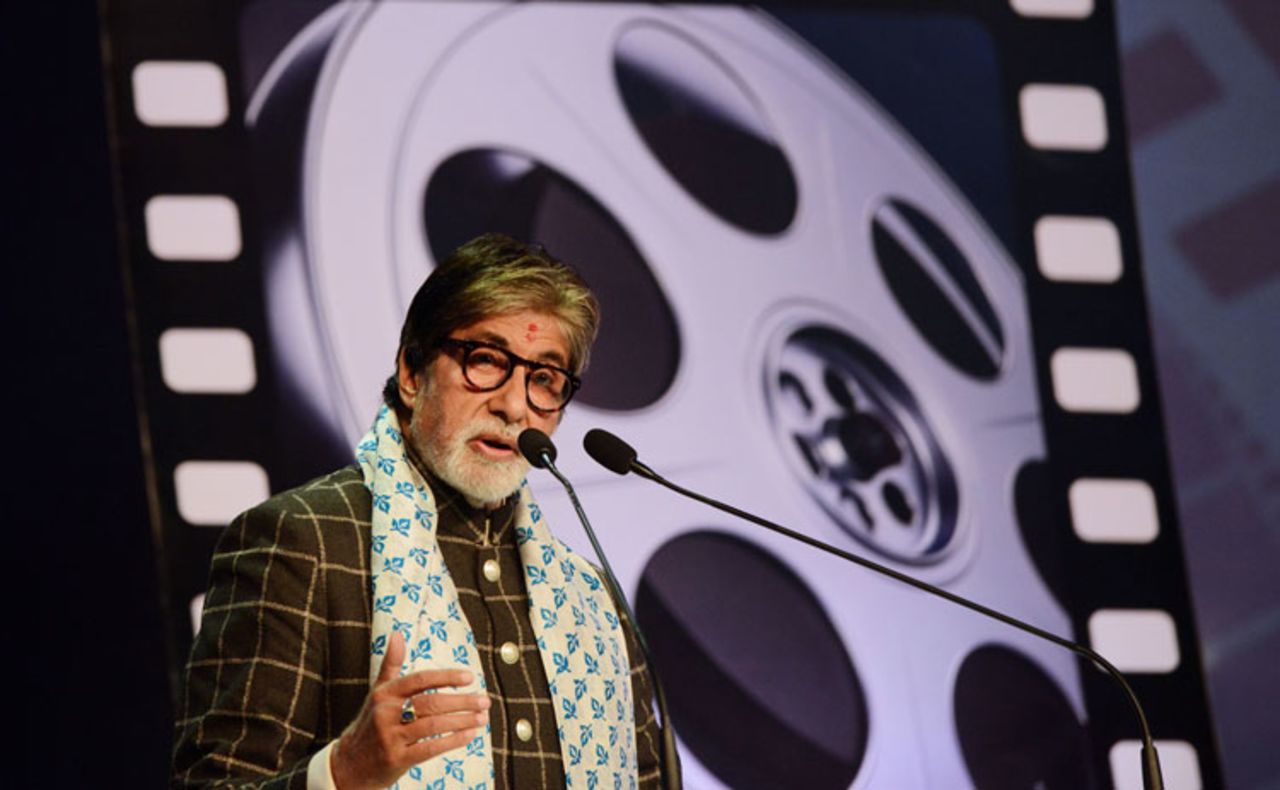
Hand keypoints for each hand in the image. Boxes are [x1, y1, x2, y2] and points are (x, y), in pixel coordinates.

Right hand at [330, 631, 489, 789]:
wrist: (350, 764)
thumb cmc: (371, 723)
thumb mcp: (378, 692)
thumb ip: (391, 663)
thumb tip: (397, 633)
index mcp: (385, 693)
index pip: (420, 679)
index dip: (446, 677)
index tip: (469, 677)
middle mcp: (386, 713)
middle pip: (431, 702)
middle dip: (462, 701)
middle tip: (484, 700)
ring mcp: (391, 737)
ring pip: (434, 725)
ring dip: (462, 721)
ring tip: (482, 717)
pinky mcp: (397, 759)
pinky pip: (430, 748)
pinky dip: (453, 741)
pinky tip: (469, 735)